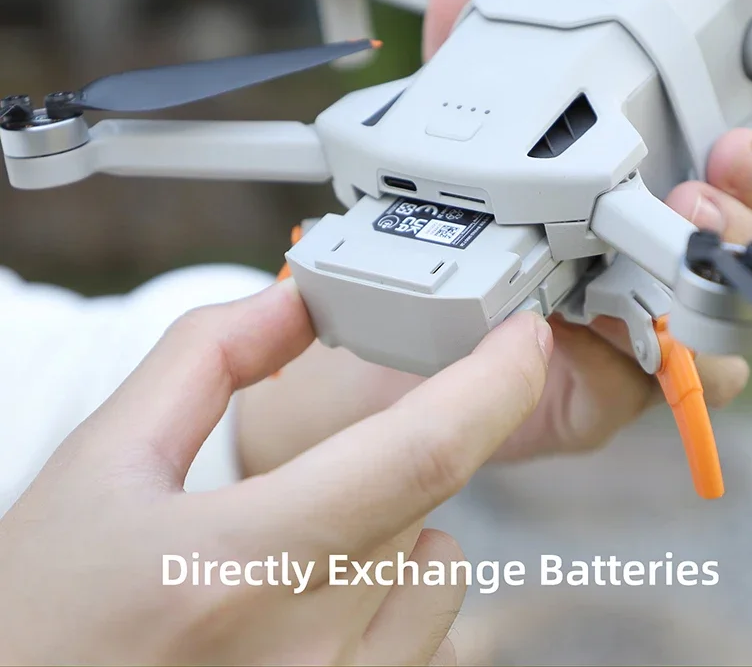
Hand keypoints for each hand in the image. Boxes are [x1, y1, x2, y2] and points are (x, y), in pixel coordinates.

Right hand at [0, 280, 551, 665]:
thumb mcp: (107, 459)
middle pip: (428, 497)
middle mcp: (306, 652)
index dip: (490, 383)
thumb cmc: (45, 610)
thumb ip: (208, 358)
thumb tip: (294, 303)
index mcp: (241, 565)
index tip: (522, 338)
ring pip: (437, 563)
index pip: (417, 455)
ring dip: (394, 520)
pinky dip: (391, 583)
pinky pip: (422, 626)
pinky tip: (308, 595)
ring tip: (292, 541)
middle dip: (398, 442)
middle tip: (325, 453)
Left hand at [239, 0, 751, 472]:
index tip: (732, 140)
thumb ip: (457, 73)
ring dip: (719, 285)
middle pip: (741, 251)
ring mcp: (631, 335)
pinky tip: (628, 327)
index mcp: (621, 211)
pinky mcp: (608, 391)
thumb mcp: (444, 151)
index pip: (720, 185)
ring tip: (678, 248)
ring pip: (727, 321)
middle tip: (711, 185)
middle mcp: (640, 272)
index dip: (749, 168)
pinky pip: (672, 385)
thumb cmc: (432, 254)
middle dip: (746, 217)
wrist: (390, 352)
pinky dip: (671, 357)